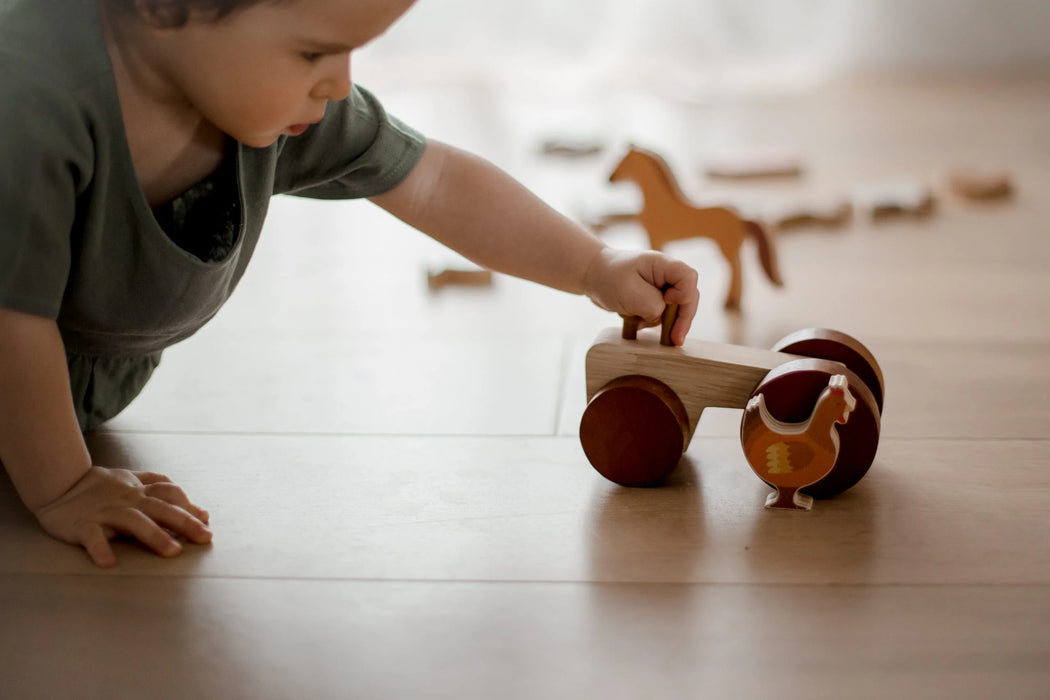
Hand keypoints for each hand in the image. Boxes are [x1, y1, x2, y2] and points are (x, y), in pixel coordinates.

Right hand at [32, 466, 211, 567]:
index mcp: (140, 491)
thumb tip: (202, 512)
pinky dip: (100, 548)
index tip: (206, 522)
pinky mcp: (82, 524)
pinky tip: (109, 563)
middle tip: (205, 537)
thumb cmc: (104, 487)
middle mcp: (128, 500)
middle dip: (185, 522)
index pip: (170, 494)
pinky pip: (92, 536)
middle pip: (161, 508)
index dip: (189, 506)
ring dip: (155, 535)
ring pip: (134, 521)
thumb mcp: (135, 483)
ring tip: (173, 551)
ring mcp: (106, 511)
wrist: (59, 483)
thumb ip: (166, 493)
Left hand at [582, 247, 699, 344]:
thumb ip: (652, 305)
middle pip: (688, 298)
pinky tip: (633, 319)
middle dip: (681, 320)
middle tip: (675, 340)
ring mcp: (661, 288)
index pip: (688, 278)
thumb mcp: (630, 292)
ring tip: (636, 319)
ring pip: (674, 311)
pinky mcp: (654, 300)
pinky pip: (660, 316)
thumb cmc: (608, 277)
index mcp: (663, 265)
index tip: (667, 302)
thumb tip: (661, 316)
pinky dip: (648, 321)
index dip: (684, 295)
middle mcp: (666, 276)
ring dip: (659, 321)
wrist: (592, 276)